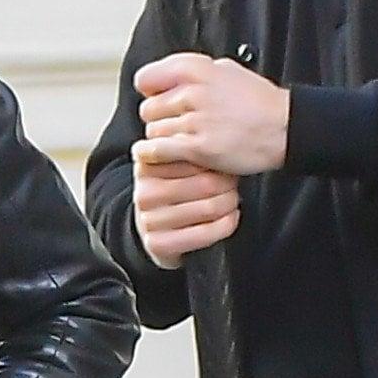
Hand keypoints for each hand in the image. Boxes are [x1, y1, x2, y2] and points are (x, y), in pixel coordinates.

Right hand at [130, 144, 241, 264]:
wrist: (155, 226)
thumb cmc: (176, 188)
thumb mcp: (177, 162)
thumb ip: (190, 145)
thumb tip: (217, 134)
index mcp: (148, 164)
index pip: (196, 156)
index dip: (219, 160)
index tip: (227, 162)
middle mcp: (144, 192)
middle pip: (207, 184)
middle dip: (229, 184)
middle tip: (233, 183)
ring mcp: (149, 220)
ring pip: (210, 208)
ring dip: (230, 203)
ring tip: (232, 198)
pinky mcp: (158, 243)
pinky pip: (205, 233)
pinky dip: (227, 224)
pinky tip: (231, 216)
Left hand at [135, 52, 290, 176]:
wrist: (283, 127)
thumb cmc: (258, 102)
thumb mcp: (228, 70)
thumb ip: (198, 71)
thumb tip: (172, 75)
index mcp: (198, 70)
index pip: (148, 78)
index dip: (150, 91)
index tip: (156, 98)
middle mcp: (193, 92)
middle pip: (148, 109)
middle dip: (158, 119)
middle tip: (175, 126)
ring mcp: (195, 120)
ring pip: (153, 131)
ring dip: (163, 140)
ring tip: (181, 142)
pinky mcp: (198, 147)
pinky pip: (158, 150)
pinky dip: (156, 155)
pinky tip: (165, 156)